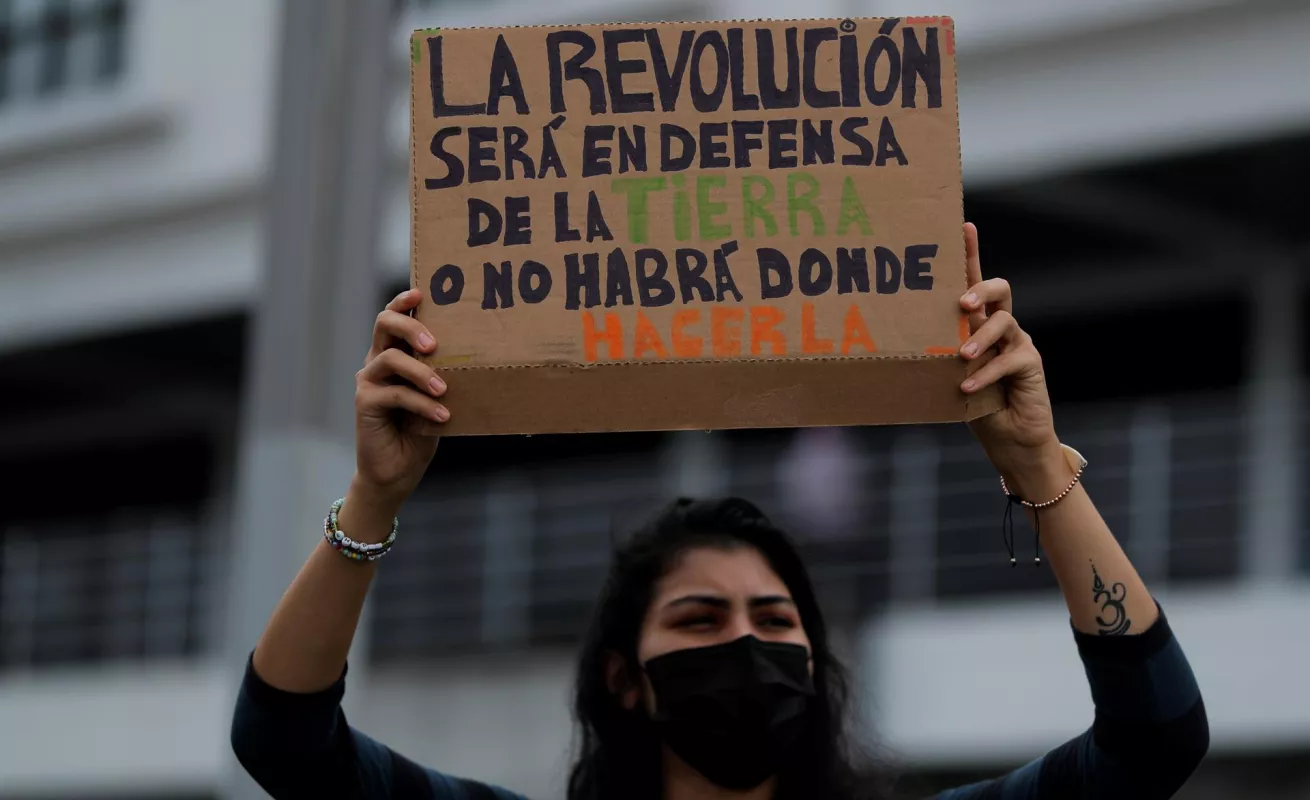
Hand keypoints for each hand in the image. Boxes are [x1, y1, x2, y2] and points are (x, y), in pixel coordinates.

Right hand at [351, 289, 446, 509]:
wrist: (397, 471)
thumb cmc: (422, 430)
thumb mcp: (439, 396)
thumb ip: (445, 373)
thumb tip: (479, 352)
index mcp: (394, 353)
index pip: (393, 317)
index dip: (404, 302)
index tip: (423, 293)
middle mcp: (377, 361)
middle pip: (384, 324)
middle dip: (411, 326)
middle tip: (435, 344)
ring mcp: (369, 381)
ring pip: (390, 358)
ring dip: (422, 372)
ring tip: (445, 388)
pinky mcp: (365, 403)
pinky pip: (394, 393)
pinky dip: (421, 403)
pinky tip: (442, 415)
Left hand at [958, 224, 1063, 493]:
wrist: (1009, 441)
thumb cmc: (971, 404)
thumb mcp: (946, 375)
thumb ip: (935, 354)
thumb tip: (898, 341)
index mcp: (978, 323)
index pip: (973, 281)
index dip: (970, 253)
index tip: (962, 226)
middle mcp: (1000, 326)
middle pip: (1000, 290)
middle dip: (981, 289)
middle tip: (962, 303)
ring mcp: (1017, 343)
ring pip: (1004, 322)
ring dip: (980, 338)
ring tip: (961, 356)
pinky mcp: (1030, 364)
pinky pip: (1010, 359)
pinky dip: (986, 372)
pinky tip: (967, 384)